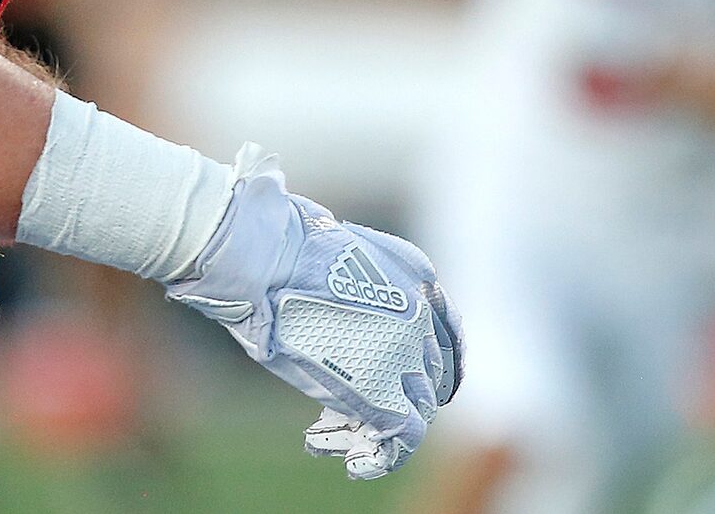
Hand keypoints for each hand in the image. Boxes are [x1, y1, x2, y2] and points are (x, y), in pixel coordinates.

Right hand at [165, 148, 461, 479]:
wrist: (268, 260)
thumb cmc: (282, 249)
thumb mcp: (342, 250)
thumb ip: (361, 282)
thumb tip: (342, 308)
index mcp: (418, 275)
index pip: (445, 336)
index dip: (429, 366)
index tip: (414, 384)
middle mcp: (422, 316)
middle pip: (432, 376)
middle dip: (400, 398)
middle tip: (360, 411)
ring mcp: (406, 354)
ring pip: (418, 408)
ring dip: (384, 428)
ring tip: (343, 439)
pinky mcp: (384, 390)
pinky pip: (402, 438)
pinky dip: (382, 457)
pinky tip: (356, 464)